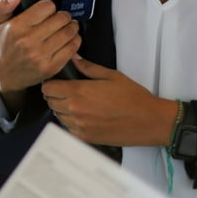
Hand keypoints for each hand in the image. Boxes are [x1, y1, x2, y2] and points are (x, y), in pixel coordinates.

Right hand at [0, 0, 80, 99]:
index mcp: (17, 27)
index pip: (46, 7)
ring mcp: (40, 55)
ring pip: (68, 33)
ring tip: (69, 26)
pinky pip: (71, 49)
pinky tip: (70, 39)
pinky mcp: (51, 67)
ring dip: (72, 27)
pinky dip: (75, 41)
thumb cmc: (5, 46)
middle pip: (60, 19)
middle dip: (64, 16)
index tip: (49, 11)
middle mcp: (28, 41)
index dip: (50, 6)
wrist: (6, 74)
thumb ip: (3, 6)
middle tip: (63, 17)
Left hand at [41, 56, 177, 147]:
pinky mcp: (85, 139)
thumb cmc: (132, 96)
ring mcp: (79, 127)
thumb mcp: (110, 75)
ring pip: (57, 116)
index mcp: (78, 92)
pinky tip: (84, 116)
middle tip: (67, 90)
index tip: (56, 81)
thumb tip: (73, 58)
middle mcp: (74, 110)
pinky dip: (71, 122)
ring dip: (62, 108)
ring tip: (77, 103)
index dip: (50, 83)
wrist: (148, 120)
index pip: (48, 88)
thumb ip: (87, 67)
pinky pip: (68, 129)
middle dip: (55, 95)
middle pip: (50, 102)